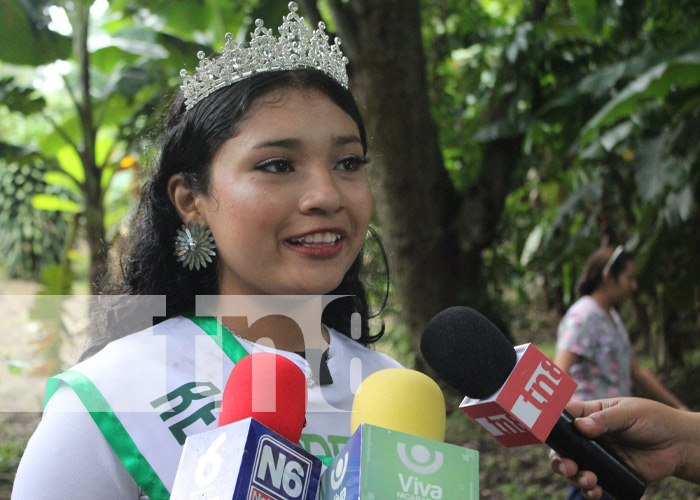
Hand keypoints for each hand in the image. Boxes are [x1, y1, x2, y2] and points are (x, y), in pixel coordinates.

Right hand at [549, 397, 699, 498]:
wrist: (678, 445)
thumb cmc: (654, 420)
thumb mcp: (629, 413)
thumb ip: (605, 420)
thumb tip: (581, 427)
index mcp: (590, 415)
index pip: (563, 417)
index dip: (550, 425)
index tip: (545, 434)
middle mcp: (589, 437)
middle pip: (562, 448)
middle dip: (559, 459)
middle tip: (569, 466)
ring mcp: (598, 456)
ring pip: (573, 468)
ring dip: (574, 476)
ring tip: (588, 480)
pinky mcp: (610, 474)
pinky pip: (592, 484)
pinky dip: (589, 490)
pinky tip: (595, 491)